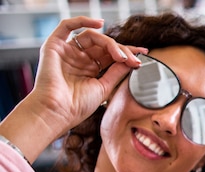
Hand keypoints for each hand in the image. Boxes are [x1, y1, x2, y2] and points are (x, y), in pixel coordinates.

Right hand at [30, 16, 146, 131]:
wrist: (58, 112)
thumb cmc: (78, 106)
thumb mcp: (104, 87)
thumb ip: (116, 72)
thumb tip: (132, 60)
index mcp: (90, 69)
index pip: (111, 56)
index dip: (127, 53)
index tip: (144, 55)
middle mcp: (79, 58)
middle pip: (104, 46)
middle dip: (123, 51)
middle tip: (135, 60)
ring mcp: (67, 51)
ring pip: (92, 37)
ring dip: (110, 43)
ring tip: (122, 56)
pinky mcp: (55, 46)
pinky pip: (67, 26)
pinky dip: (82, 21)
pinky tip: (99, 24)